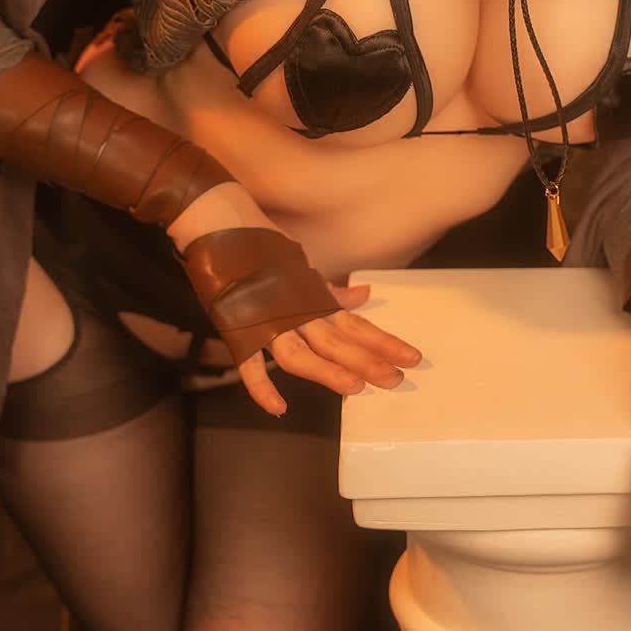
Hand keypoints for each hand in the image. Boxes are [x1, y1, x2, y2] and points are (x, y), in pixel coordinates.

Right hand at [167, 181, 422, 417]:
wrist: (220, 222)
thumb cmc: (262, 245)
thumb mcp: (300, 266)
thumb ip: (329, 290)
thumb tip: (364, 295)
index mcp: (312, 297)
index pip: (356, 325)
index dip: (383, 343)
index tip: (410, 358)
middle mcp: (295, 311)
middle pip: (337, 342)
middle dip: (368, 361)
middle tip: (396, 380)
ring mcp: (266, 321)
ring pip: (301, 353)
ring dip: (328, 370)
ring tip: (355, 389)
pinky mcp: (237, 329)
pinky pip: (250, 364)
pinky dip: (262, 387)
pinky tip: (279, 407)